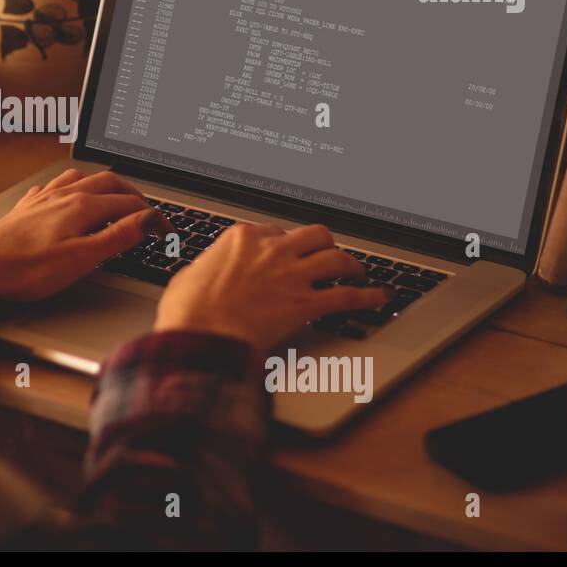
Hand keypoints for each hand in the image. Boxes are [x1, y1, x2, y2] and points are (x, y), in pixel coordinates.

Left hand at [0, 168, 174, 306]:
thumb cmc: (23, 269)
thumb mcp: (80, 259)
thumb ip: (116, 237)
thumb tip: (147, 221)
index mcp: (81, 206)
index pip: (129, 202)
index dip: (154, 216)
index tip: (167, 231)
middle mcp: (63, 195)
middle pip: (108, 182)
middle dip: (133, 193)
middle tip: (147, 211)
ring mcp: (43, 199)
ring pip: (82, 179)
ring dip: (104, 185)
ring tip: (115, 196)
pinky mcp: (26, 208)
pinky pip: (55, 186)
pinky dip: (73, 188)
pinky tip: (68, 196)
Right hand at [154, 222, 391, 351]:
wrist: (199, 335)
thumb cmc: (187, 312)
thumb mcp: (188, 277)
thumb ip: (207, 269)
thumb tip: (204, 276)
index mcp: (243, 238)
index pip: (274, 230)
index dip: (283, 243)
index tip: (286, 253)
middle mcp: (272, 250)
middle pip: (314, 235)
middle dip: (324, 244)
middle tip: (327, 254)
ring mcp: (292, 276)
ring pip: (336, 258)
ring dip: (352, 264)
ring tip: (358, 271)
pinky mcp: (306, 304)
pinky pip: (347, 295)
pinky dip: (368, 296)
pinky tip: (379, 298)